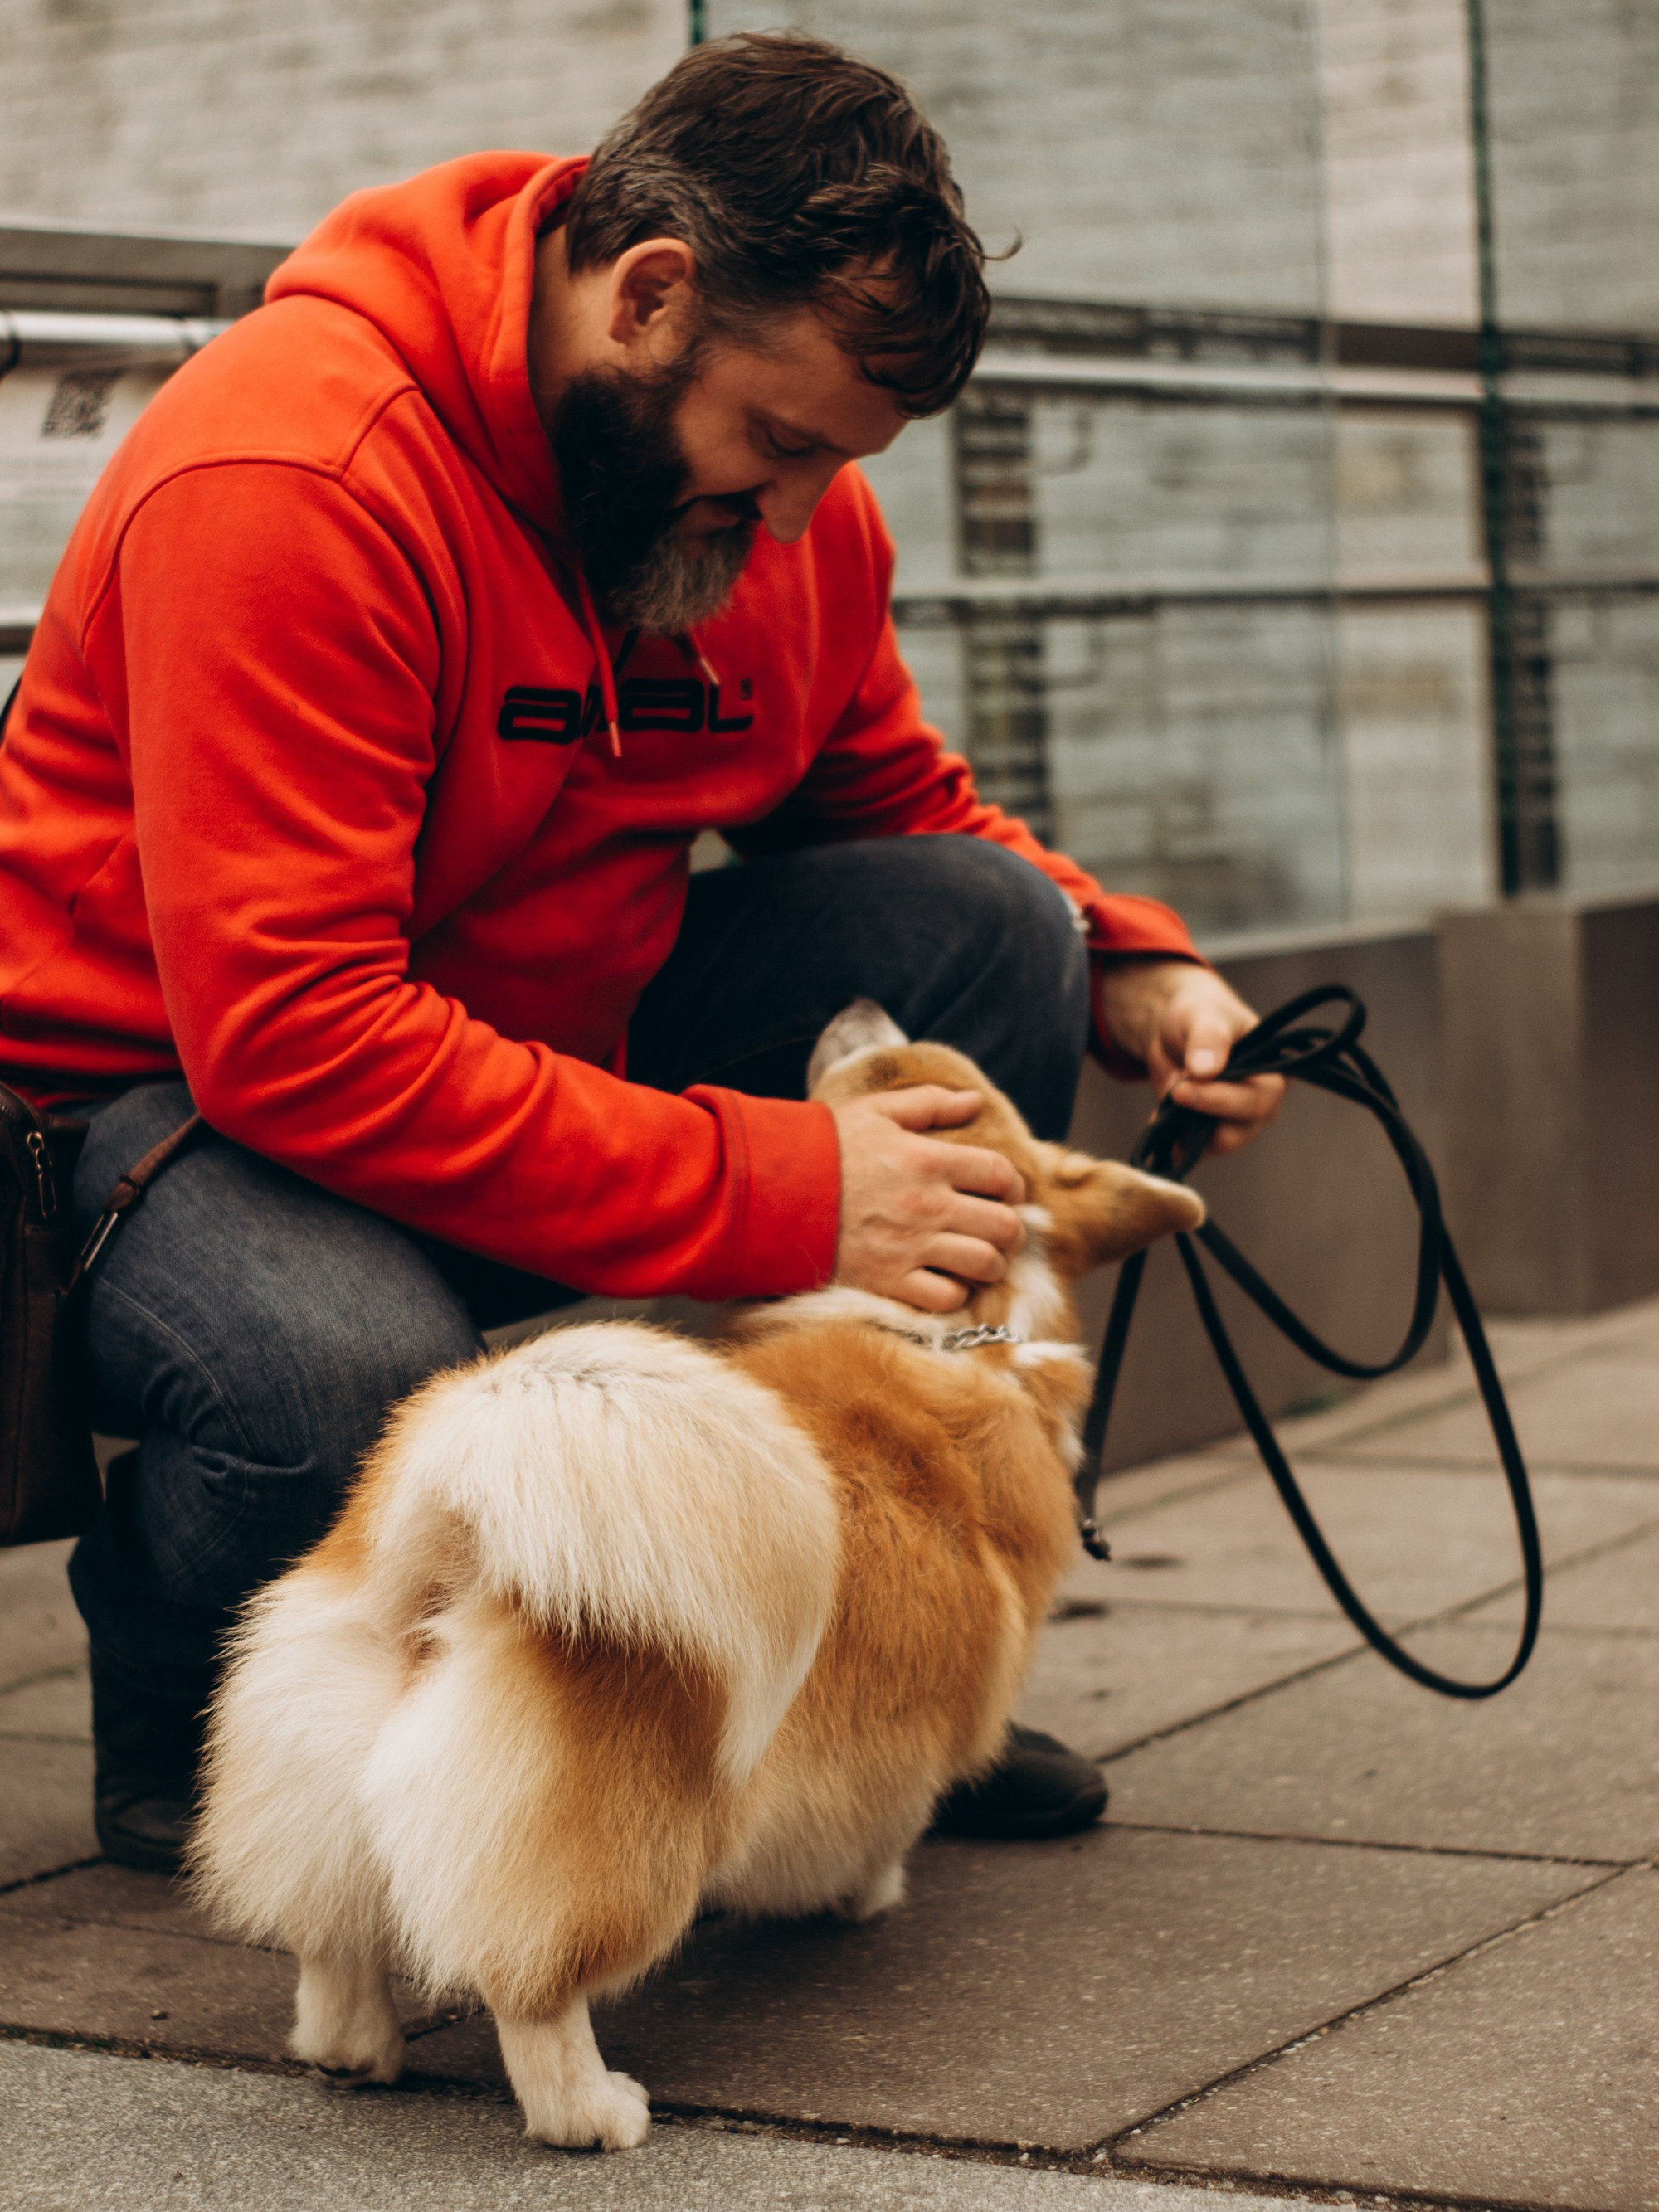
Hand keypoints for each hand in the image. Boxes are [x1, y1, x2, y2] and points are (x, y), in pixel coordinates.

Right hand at [831, 1085, 1026, 1311]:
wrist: (770, 1191)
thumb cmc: (824, 1148)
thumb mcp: (877, 1111)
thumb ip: (930, 1103)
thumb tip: (975, 1101)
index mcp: (929, 1159)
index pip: (1001, 1175)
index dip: (1014, 1185)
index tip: (1007, 1192)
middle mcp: (928, 1205)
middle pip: (1005, 1225)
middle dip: (1012, 1229)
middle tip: (1001, 1229)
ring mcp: (910, 1247)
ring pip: (985, 1264)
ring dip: (990, 1263)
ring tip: (979, 1257)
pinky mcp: (888, 1281)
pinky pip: (947, 1297)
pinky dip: (954, 1292)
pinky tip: (944, 1279)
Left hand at [1097, 958, 1285, 1157]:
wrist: (1175, 1032)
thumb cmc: (1201, 1016)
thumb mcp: (1203, 1015)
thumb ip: (1208, 1038)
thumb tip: (1205, 1070)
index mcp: (1272, 1074)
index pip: (1260, 1099)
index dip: (1221, 1100)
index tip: (1183, 1088)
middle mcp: (1258, 1105)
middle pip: (1240, 1132)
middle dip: (1202, 1117)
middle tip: (1173, 1093)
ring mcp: (1233, 1124)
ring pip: (1214, 1147)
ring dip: (1185, 1131)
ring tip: (1164, 1103)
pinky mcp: (1206, 1136)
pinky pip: (1191, 1151)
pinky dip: (1171, 1141)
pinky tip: (1158, 1120)